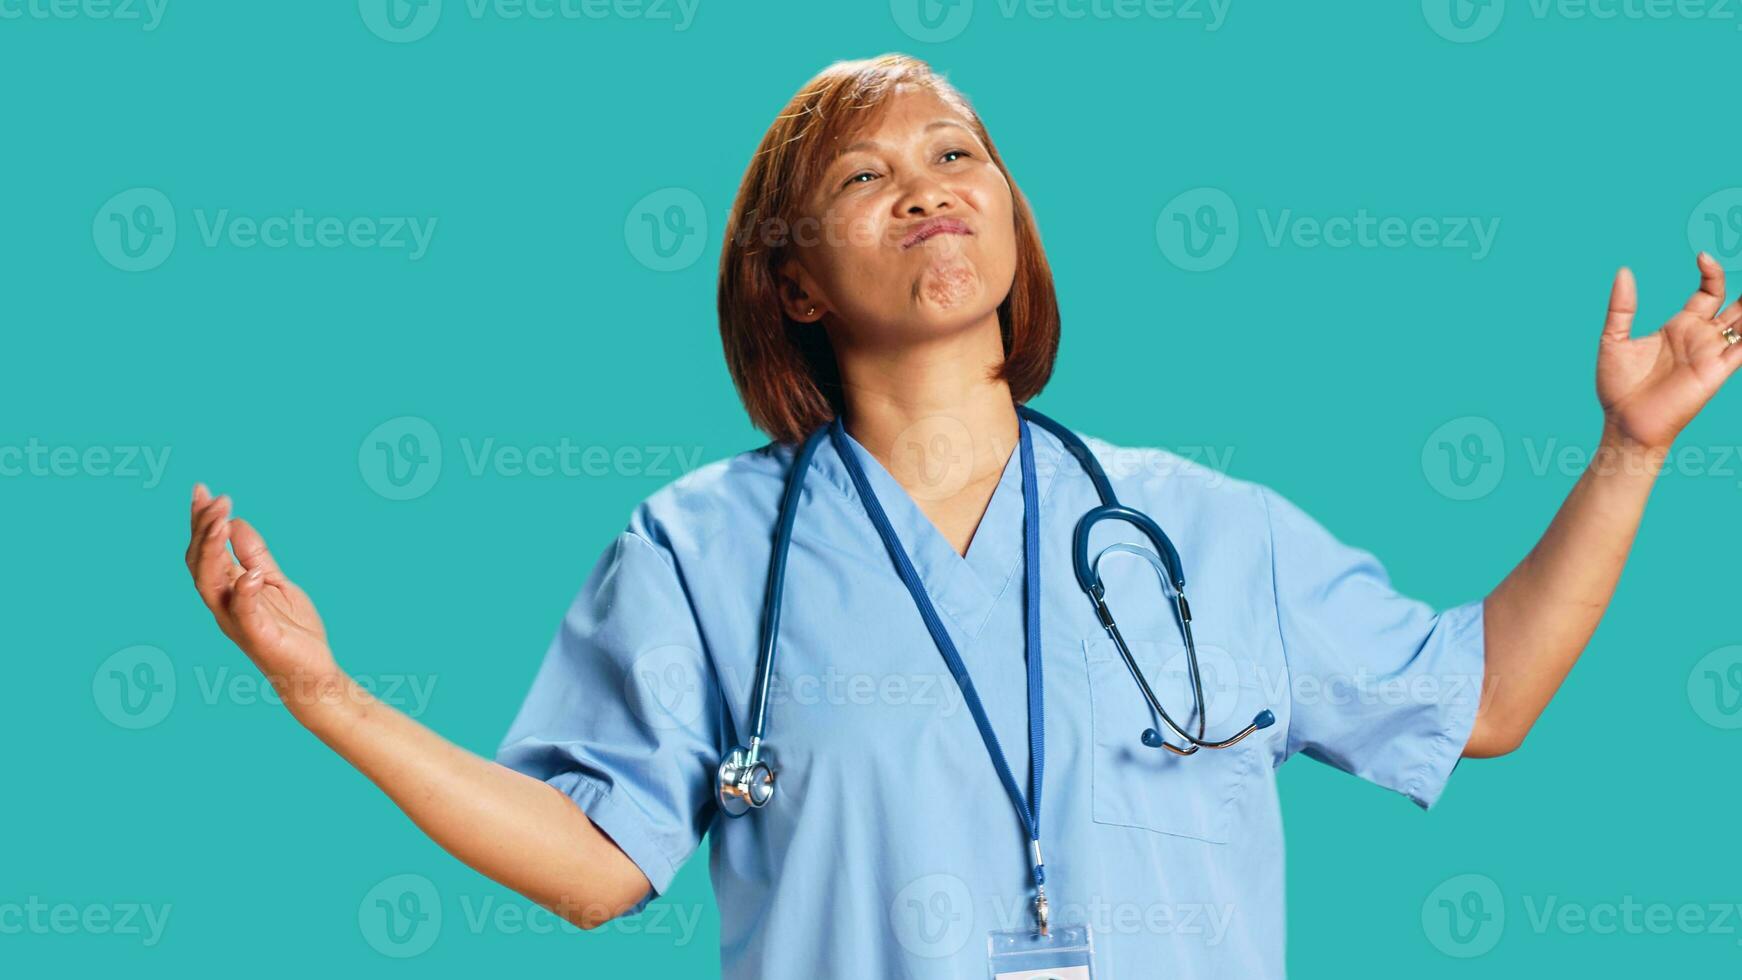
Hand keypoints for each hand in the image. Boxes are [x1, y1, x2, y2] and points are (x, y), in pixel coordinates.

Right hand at [185, 483, 339, 708]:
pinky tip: (250, 572)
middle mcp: (224, 605)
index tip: (201, 490)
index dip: (201, 522)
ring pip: (210, 584)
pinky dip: (244, 591)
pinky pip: (244, 612)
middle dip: (204, 529)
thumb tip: (236, 522)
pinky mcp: (258, 637)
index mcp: (228, 590)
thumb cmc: (292, 631)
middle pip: (199, 563)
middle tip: (216, 500)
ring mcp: (238, 621)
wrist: (313, 673)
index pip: (205, 551)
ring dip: (213, 551)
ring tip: (222, 520)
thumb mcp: (276, 582)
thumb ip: (255, 555)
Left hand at [1598, 252, 1741, 453]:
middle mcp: (1701, 337)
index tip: (1702, 256)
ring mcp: (1712, 352)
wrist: (1624, 422)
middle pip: (1737, 305)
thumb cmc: (1617, 386)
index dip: (1712, 272)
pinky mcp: (1718, 370)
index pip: (1710, 291)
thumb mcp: (1613, 339)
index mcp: (1680, 326)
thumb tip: (1623, 271)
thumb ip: (1621, 307)